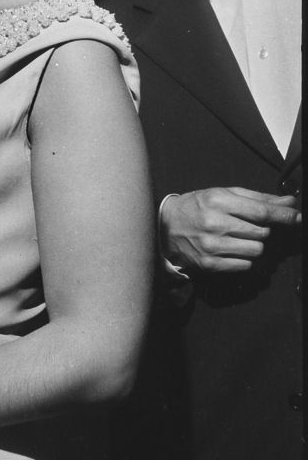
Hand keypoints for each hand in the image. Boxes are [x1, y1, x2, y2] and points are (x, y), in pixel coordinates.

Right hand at [160, 187, 300, 273]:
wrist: (165, 227)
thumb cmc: (197, 207)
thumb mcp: (221, 194)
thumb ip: (257, 198)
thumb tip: (289, 202)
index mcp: (217, 201)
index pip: (261, 211)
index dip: (284, 216)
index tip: (297, 217)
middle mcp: (214, 223)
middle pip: (261, 232)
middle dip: (261, 230)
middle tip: (247, 226)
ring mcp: (211, 246)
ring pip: (256, 250)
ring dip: (253, 245)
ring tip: (237, 238)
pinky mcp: (210, 264)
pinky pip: (245, 265)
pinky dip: (244, 258)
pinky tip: (230, 249)